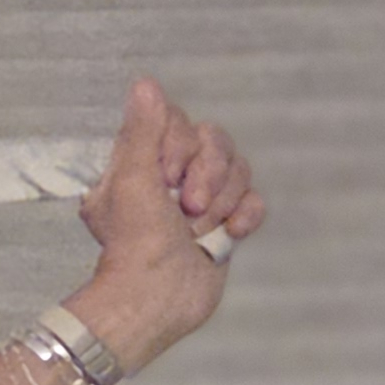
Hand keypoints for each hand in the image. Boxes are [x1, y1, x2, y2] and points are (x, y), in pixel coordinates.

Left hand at [71, 78, 265, 372]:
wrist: (156, 300)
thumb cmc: (135, 245)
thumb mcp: (131, 180)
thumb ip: (141, 132)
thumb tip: (145, 84)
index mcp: (138, 166)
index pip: (177, 122)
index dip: (181, 144)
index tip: (166, 176)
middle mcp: (167, 181)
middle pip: (213, 140)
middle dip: (207, 173)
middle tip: (186, 208)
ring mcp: (197, 203)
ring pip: (237, 168)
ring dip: (222, 199)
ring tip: (198, 230)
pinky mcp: (222, 224)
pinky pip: (253, 199)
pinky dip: (243, 216)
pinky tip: (226, 236)